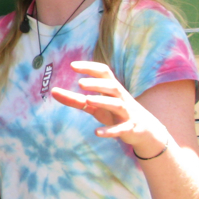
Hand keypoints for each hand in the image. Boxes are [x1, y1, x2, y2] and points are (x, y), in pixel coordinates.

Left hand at [50, 60, 172, 157]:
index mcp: (112, 89)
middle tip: (80, 83)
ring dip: (103, 101)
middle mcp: (121, 98)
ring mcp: (126, 113)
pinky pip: (120, 129)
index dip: (90, 67)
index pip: (104, 73)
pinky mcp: (129, 128)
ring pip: (117, 105)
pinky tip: (97, 132)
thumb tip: (53, 91)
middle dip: (97, 84)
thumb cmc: (115, 113)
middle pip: (112, 86)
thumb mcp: (94, 106)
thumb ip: (75, 99)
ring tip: (88, 100)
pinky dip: (110, 131)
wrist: (144, 130)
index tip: (72, 65)